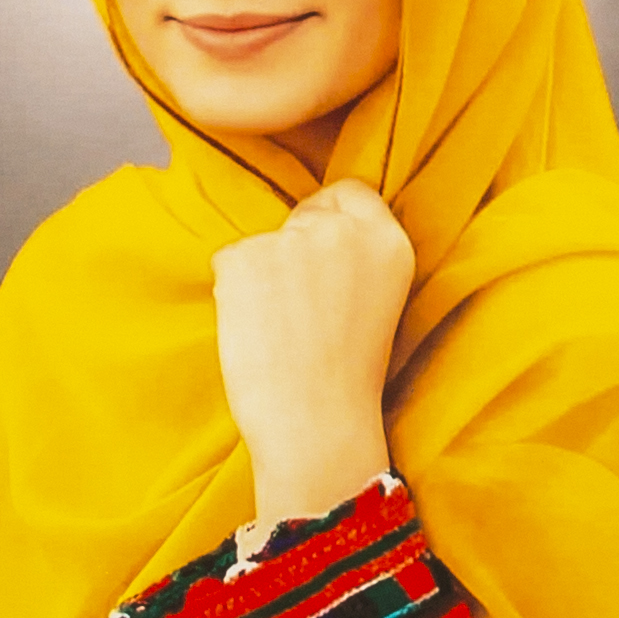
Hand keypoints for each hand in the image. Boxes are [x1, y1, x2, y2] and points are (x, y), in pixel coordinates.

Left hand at [212, 178, 412, 527]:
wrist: (315, 425)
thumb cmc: (346, 381)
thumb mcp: (378, 304)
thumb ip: (355, 260)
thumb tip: (308, 234)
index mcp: (390, 243)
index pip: (351, 192)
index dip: (329, 219)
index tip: (319, 254)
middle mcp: (344, 231)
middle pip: (304, 216)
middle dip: (292, 250)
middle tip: (297, 311)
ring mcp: (293, 240)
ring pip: (262, 243)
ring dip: (260, 277)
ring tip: (278, 332)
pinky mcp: (245, 256)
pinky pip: (228, 263)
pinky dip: (231, 295)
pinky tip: (254, 333)